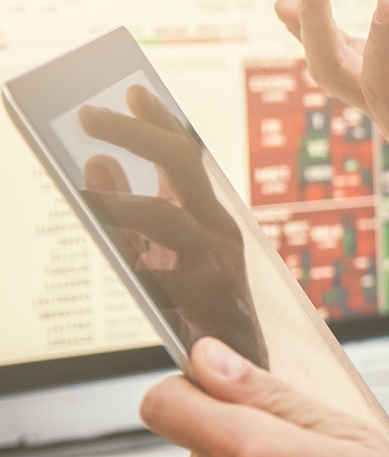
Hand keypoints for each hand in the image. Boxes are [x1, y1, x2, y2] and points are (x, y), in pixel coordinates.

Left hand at [79, 87, 264, 363]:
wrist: (239, 368)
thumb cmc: (193, 305)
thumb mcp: (151, 249)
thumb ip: (122, 208)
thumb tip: (94, 163)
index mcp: (204, 211)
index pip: (184, 152)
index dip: (159, 119)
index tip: (131, 88)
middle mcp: (217, 226)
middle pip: (180, 164)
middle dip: (135, 134)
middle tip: (87, 116)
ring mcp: (219, 259)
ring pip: (166, 216)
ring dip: (120, 201)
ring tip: (83, 188)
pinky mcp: (214, 298)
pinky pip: (164, 275)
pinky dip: (137, 263)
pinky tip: (116, 253)